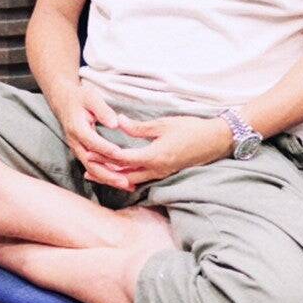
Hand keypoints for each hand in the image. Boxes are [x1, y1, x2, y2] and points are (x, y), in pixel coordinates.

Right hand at [56, 82, 138, 190]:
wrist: (63, 100)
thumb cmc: (80, 97)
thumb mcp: (91, 97)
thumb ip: (103, 110)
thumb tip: (115, 123)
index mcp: (77, 128)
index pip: (92, 142)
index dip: (106, 149)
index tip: (121, 154)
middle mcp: (75, 142)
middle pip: (91, 163)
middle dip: (108, 174)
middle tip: (125, 182)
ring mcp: (78, 149)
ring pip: (92, 169)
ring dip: (109, 179)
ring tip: (127, 186)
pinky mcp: (82, 152)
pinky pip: (93, 167)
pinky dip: (106, 175)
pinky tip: (121, 181)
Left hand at [102, 114, 234, 187]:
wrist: (216, 141)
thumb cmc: (191, 129)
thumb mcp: (163, 124)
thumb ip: (139, 127)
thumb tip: (118, 122)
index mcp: (154, 156)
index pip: (123, 159)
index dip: (105, 156)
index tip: (90, 151)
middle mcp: (157, 169)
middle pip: (124, 176)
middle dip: (105, 173)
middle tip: (87, 170)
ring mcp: (162, 173)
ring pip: (133, 180)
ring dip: (115, 178)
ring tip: (98, 175)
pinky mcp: (166, 172)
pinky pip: (142, 179)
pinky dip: (128, 178)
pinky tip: (121, 176)